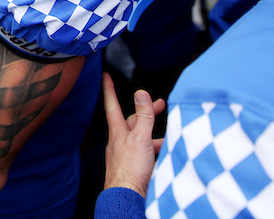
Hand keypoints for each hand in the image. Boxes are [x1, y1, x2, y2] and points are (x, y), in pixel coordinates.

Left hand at [102, 73, 164, 197]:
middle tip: (161, 105)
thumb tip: (141, 93)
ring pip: (140, 138)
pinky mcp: (132, 166)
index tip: (104, 75)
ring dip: (153, 134)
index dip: (109, 89)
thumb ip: (143, 116)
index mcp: (118, 131)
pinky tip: (164, 155)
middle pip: (132, 121)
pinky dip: (154, 151)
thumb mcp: (140, 138)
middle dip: (146, 112)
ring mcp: (125, 154)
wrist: (127, 197)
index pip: (112, 104)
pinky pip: (144, 153)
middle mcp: (119, 141)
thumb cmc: (130, 169)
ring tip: (168, 135)